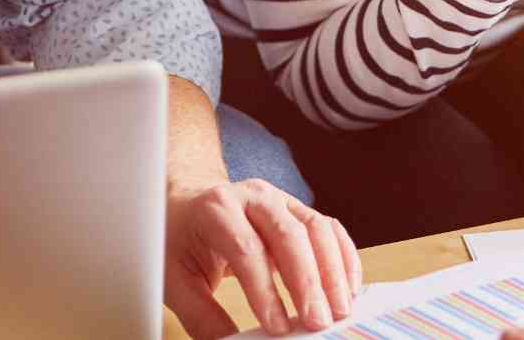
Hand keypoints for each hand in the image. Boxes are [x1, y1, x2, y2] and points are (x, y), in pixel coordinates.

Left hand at [163, 178, 361, 338]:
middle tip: (318, 322)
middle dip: (307, 282)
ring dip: (333, 271)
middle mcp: (252, 196)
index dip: (264, 289)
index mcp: (215, 209)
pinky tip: (348, 288)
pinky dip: (343, 258)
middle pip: (288, 234)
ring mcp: (279, 199)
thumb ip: (202, 316)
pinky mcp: (297, 209)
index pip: (246, 248)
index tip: (277, 327)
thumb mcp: (175, 278)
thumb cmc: (179, 239)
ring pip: (316, 228)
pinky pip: (329, 228)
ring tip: (339, 310)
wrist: (185, 203)